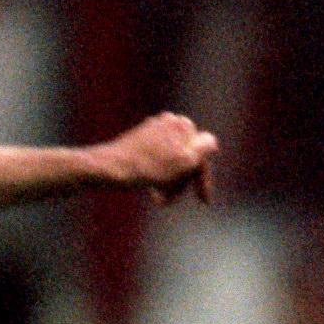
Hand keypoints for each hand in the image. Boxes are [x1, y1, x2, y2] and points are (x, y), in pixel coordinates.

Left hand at [98, 112, 217, 204]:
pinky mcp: (140, 139)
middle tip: (169, 200)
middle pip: (186, 158)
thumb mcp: (183, 161)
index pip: (202, 155)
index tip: (203, 201)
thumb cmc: (147, 168)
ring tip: (159, 197)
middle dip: (181, 182)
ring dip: (170, 182)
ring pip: (171, 161)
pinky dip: (158, 174)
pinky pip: (158, 159)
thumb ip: (204, 147)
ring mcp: (154, 130)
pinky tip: (151, 189)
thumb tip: (213, 142)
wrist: (110, 168)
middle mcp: (170, 122)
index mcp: (183, 126)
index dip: (203, 179)